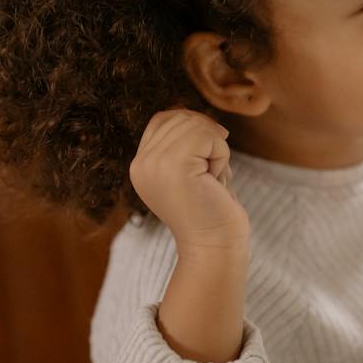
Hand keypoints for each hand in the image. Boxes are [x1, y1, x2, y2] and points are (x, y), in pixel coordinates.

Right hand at [129, 109, 248, 253]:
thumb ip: (185, 144)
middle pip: (181, 117)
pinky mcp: (174, 166)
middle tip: (210, 175)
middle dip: (208, 139)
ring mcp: (154, 164)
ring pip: (196, 125)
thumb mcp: (191, 171)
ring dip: (216, 149)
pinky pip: (209, 137)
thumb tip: (200, 116)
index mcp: (140, 165)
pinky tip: (214, 182)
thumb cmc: (212, 210)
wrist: (214, 246)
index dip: (193, 126)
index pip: (163, 119)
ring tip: (210, 179)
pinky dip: (222, 156)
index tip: (208, 154)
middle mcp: (140, 164)